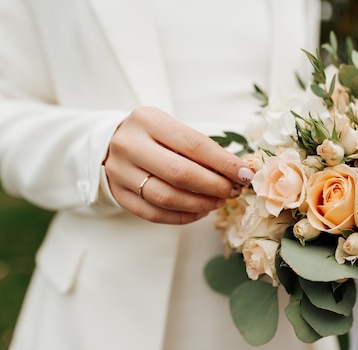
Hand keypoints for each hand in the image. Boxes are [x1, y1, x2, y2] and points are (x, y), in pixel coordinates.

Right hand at [103, 107, 253, 223]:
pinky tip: (200, 211)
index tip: (245, 174)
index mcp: (148, 120)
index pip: (194, 145)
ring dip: (201, 203)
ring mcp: (119, 171)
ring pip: (166, 197)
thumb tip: (239, 171)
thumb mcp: (172, 129)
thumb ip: (201, 148)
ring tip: (219, 202)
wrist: (108, 143)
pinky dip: (183, 216)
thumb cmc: (153, 136)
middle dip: (214, 186)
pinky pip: (154, 214)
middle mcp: (129, 145)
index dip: (224, 163)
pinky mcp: (117, 194)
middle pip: (180, 173)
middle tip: (233, 191)